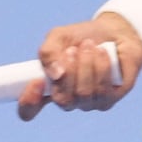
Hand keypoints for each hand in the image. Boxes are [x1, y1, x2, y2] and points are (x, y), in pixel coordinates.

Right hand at [17, 14, 141, 121]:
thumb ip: (48, 52)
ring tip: (89, 45)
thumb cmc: (82, 37)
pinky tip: (102, 52)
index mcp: (48, 88)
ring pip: (84, 94)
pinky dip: (102, 67)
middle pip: (63, 100)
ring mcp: (89, 103)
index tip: (37, 81)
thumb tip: (55, 74)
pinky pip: (104, 91)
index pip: (29, 109)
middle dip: (69, 71)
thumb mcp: (58, 37)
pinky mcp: (110, 99)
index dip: (29, 102)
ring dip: (86, 65)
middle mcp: (68, 100)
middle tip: (73, 49)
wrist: (113, 31)